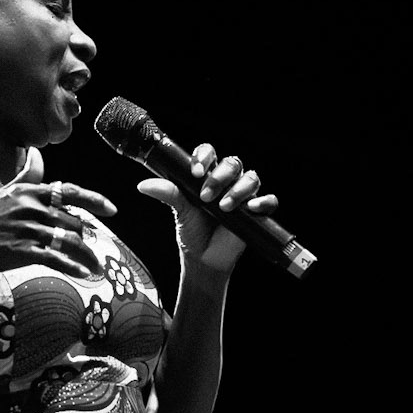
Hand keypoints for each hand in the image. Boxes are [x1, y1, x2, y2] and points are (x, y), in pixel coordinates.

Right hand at [0, 177, 116, 286]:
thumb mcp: (2, 191)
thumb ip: (25, 176)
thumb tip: (37, 154)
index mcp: (27, 192)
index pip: (69, 192)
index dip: (94, 200)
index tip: (112, 210)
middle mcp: (30, 207)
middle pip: (73, 221)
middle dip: (86, 237)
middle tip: (90, 249)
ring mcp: (26, 229)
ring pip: (69, 241)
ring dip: (87, 256)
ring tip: (95, 267)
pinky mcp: (20, 252)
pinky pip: (55, 259)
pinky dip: (73, 267)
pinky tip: (84, 274)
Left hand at [136, 143, 279, 272]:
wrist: (204, 259)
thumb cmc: (192, 231)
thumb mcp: (179, 211)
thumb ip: (168, 194)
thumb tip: (143, 185)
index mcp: (208, 174)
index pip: (209, 153)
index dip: (204, 157)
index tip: (196, 172)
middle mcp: (228, 181)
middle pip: (232, 163)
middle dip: (220, 177)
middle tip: (206, 197)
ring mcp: (244, 195)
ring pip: (251, 178)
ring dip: (238, 190)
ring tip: (224, 207)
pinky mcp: (257, 212)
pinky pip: (269, 200)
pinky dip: (263, 202)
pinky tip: (252, 208)